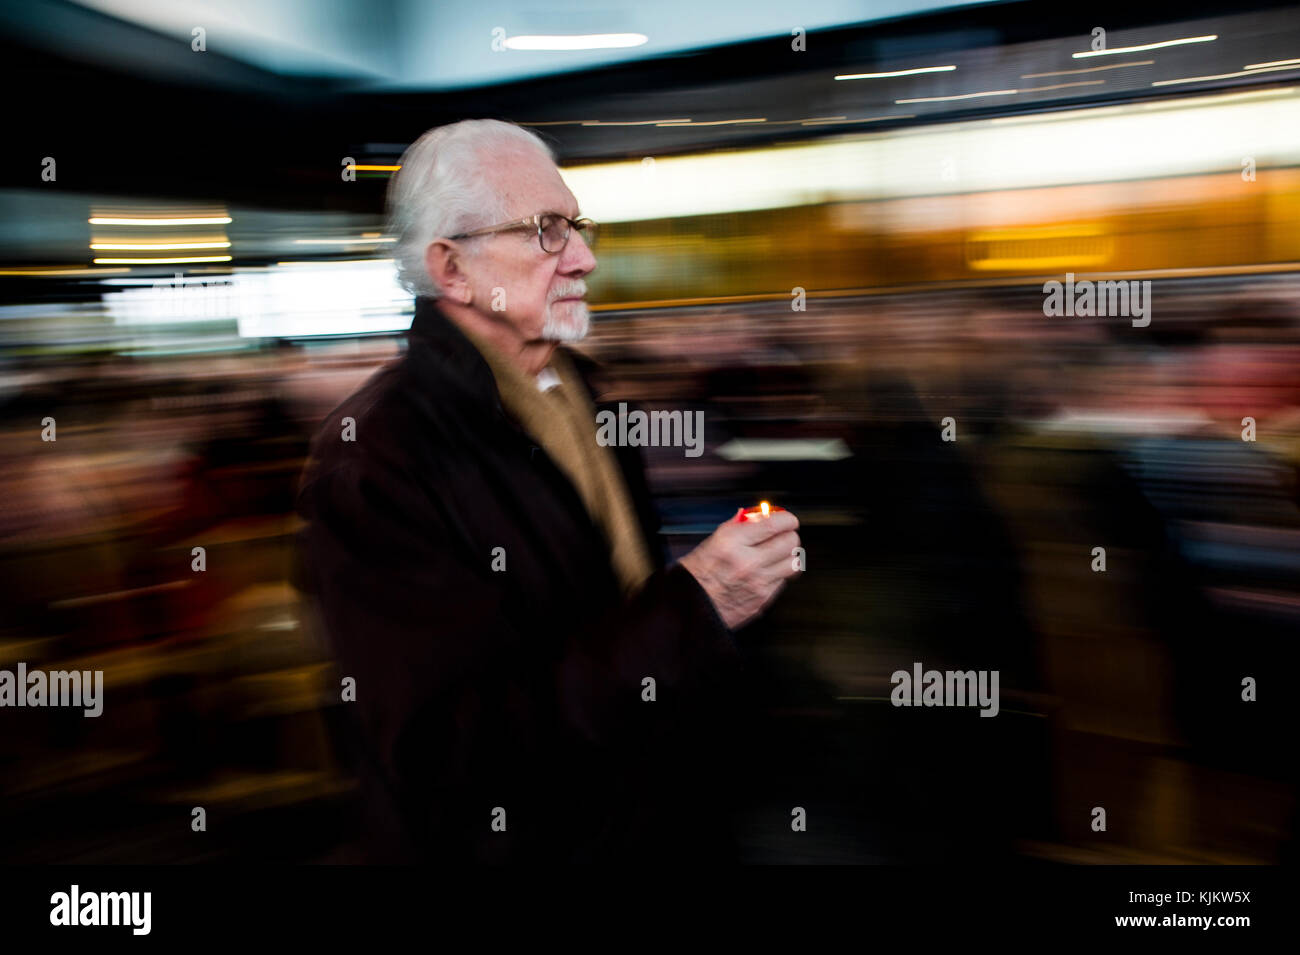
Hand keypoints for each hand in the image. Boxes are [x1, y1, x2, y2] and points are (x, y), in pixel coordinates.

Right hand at [678, 507, 801, 630]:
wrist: (691, 607)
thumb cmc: (698, 573)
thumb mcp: (713, 540)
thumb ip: (739, 526)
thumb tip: (756, 515)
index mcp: (732, 542)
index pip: (774, 524)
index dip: (787, 519)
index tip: (788, 520)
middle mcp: (747, 561)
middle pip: (789, 542)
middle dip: (789, 535)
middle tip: (783, 536)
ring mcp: (758, 582)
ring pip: (793, 562)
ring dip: (789, 556)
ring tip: (779, 554)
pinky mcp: (763, 599)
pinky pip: (784, 581)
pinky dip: (780, 574)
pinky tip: (769, 571)